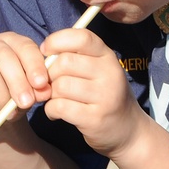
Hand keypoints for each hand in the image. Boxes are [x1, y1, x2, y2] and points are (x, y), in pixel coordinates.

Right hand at [0, 31, 52, 137]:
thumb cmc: (12, 95)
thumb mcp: (29, 90)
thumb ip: (37, 88)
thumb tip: (43, 92)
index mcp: (10, 41)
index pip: (23, 46)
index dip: (34, 64)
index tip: (41, 84)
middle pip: (4, 57)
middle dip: (18, 82)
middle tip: (27, 103)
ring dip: (3, 99)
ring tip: (10, 114)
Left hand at [39, 27, 151, 157]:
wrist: (127, 131)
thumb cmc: (101, 95)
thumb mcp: (96, 70)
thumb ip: (74, 57)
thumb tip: (42, 52)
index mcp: (108, 56)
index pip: (81, 37)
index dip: (57, 41)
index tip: (46, 51)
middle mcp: (110, 73)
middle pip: (64, 62)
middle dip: (49, 73)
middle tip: (51, 84)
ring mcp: (105, 97)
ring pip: (59, 86)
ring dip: (50, 94)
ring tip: (56, 99)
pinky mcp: (95, 118)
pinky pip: (59, 107)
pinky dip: (51, 110)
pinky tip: (57, 113)